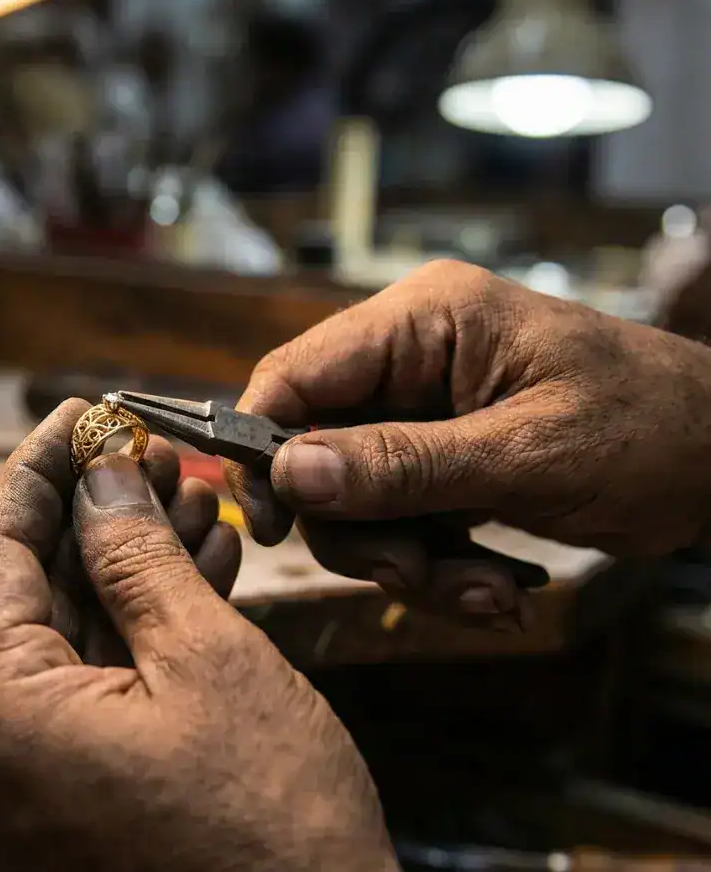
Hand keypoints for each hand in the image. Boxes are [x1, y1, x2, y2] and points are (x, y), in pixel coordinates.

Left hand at [0, 400, 396, 871]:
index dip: (37, 473)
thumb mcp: (209, 662)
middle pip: (30, 596)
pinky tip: (198, 571)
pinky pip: (96, 691)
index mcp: (2, 717)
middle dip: (97, 515)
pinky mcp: (82, 800)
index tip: (79, 417)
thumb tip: (101, 479)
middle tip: (151, 455)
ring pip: (70, 640)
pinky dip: (141, 630)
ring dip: (129, 566)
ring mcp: (37, 786)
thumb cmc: (274, 834)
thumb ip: (139, 558)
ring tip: (192, 501)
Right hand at [228, 260, 710, 627]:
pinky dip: (437, 568)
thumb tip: (290, 474)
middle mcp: (410, 360)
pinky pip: (399, 523)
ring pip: (355, 500)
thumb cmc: (650, 429)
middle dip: (361, 528)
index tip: (268, 523)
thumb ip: (403, 464)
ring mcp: (423, 414)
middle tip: (413, 575)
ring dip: (408, 561)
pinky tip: (495, 590)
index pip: (297, 371)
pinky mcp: (440, 463)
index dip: (265, 446)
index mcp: (424, 320)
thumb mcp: (525, 453)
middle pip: (317, 450)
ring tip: (482, 593)